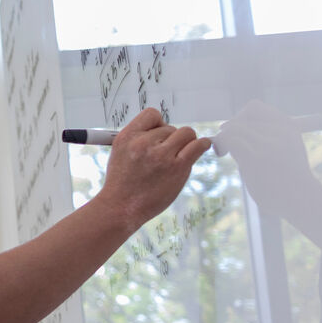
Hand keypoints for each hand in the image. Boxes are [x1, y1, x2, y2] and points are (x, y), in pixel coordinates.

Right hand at [97, 107, 209, 226]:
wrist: (121, 208)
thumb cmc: (122, 183)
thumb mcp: (120, 153)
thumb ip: (139, 139)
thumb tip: (166, 130)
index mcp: (127, 137)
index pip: (152, 115)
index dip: (158, 124)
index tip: (158, 137)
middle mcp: (143, 143)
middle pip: (171, 127)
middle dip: (170, 140)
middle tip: (164, 157)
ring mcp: (161, 155)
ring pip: (186, 133)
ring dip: (185, 143)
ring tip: (179, 155)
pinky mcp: (177, 167)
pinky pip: (198, 145)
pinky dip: (202, 144)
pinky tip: (200, 148)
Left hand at [218, 100, 316, 213]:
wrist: (301, 198)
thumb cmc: (289, 177)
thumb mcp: (286, 148)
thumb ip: (269, 136)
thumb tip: (235, 125)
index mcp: (287, 126)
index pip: (254, 107)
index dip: (239, 117)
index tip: (235, 131)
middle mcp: (279, 131)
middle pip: (240, 118)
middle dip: (228, 129)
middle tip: (226, 145)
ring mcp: (268, 144)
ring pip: (233, 128)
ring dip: (223, 138)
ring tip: (223, 151)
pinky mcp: (256, 158)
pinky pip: (230, 140)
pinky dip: (221, 144)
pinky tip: (222, 154)